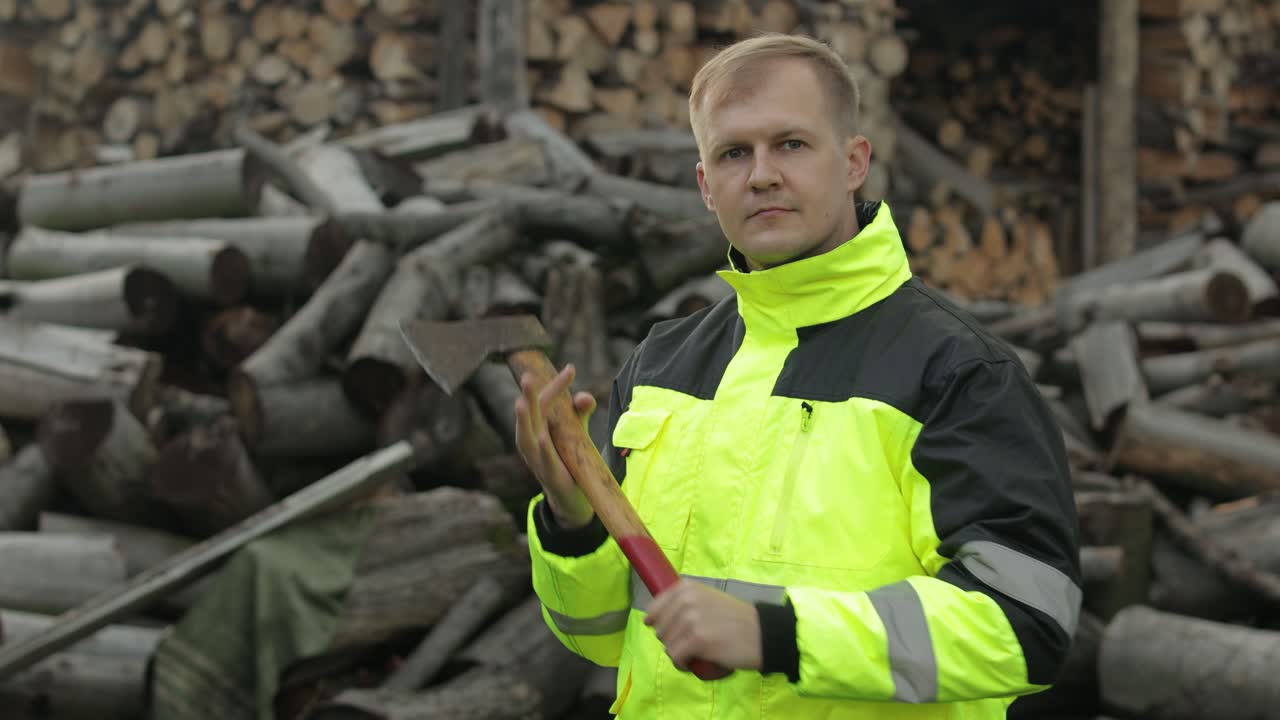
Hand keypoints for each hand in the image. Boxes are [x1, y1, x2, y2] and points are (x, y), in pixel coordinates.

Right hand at [514, 363, 597, 528]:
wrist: (571, 499)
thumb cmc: (569, 461)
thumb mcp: (576, 434)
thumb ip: (580, 414)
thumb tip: (585, 396)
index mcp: (537, 429)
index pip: (544, 402)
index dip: (556, 386)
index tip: (571, 368)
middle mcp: (531, 443)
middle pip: (528, 416)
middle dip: (527, 396)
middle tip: (527, 377)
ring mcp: (537, 460)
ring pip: (525, 438)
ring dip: (524, 420)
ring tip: (522, 402)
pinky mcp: (550, 476)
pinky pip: (544, 461)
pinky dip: (542, 449)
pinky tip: (542, 437)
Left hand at [644, 580, 762, 672]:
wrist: (761, 633)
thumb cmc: (735, 619)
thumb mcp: (707, 600)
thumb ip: (683, 604)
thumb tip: (652, 620)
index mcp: (687, 588)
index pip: (655, 608)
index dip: (657, 623)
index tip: (666, 631)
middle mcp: (686, 599)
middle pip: (660, 629)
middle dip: (671, 640)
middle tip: (690, 644)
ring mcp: (691, 619)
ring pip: (667, 645)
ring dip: (678, 653)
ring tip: (694, 654)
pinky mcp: (697, 639)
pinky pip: (675, 657)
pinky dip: (682, 664)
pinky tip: (692, 663)